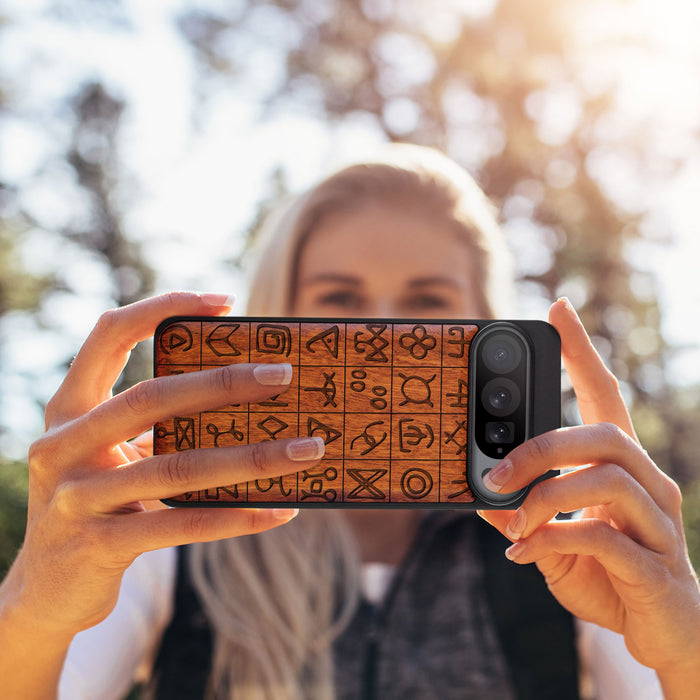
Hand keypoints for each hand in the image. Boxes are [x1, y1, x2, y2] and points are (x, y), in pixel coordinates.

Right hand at [2, 292, 324, 640]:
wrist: (46, 591)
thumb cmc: (99, 504)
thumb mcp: (113, 455)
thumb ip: (156, 427)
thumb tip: (247, 399)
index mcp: (68, 409)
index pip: (109, 335)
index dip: (162, 308)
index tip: (224, 301)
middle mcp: (63, 446)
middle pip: (151, 397)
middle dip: (223, 383)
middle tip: (284, 375)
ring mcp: (76, 498)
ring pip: (178, 467)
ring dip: (253, 457)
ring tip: (307, 449)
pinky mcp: (99, 546)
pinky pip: (183, 525)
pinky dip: (237, 517)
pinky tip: (280, 511)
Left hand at [478, 298, 699, 690]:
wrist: (664, 635)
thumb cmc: (609, 576)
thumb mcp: (553, 540)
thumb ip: (523, 516)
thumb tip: (480, 496)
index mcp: (622, 468)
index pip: (605, 395)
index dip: (582, 352)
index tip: (558, 309)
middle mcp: (649, 484)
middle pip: (604, 434)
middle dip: (541, 447)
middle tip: (495, 472)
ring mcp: (659, 523)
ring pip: (606, 479)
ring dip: (545, 497)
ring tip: (511, 522)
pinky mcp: (657, 566)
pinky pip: (604, 538)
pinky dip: (553, 540)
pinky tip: (523, 554)